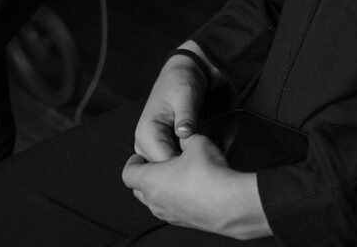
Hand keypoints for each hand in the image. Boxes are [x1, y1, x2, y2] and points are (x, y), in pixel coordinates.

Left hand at [122, 134, 270, 238]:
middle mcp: (154, 200)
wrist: (228, 203)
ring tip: (174, 175)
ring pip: (153, 201)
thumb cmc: (208, 172)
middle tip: (157, 163)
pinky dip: (172, 199)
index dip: (132, 162)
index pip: (128, 173)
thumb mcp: (196, 142)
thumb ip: (186, 136)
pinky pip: (169, 209)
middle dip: (144, 175)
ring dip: (159, 188)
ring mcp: (168, 214)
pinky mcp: (182, 222)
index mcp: (151, 180)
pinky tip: (189, 188)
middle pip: (138, 189)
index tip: (139, 155)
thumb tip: (184, 134)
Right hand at [134, 47, 223, 162]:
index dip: (183, 166)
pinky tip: (197, 157)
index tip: (203, 164)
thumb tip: (185, 133)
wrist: (182, 74)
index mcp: (146, 132)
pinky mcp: (159, 148)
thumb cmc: (182, 83)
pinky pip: (169, 163)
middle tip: (206, 163)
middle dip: (183, 170)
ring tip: (202, 159)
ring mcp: (150, 148)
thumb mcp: (186, 97)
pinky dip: (182, 163)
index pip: (162, 162)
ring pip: (166, 170)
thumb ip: (185, 116)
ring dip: (183, 168)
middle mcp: (143, 144)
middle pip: (162, 171)